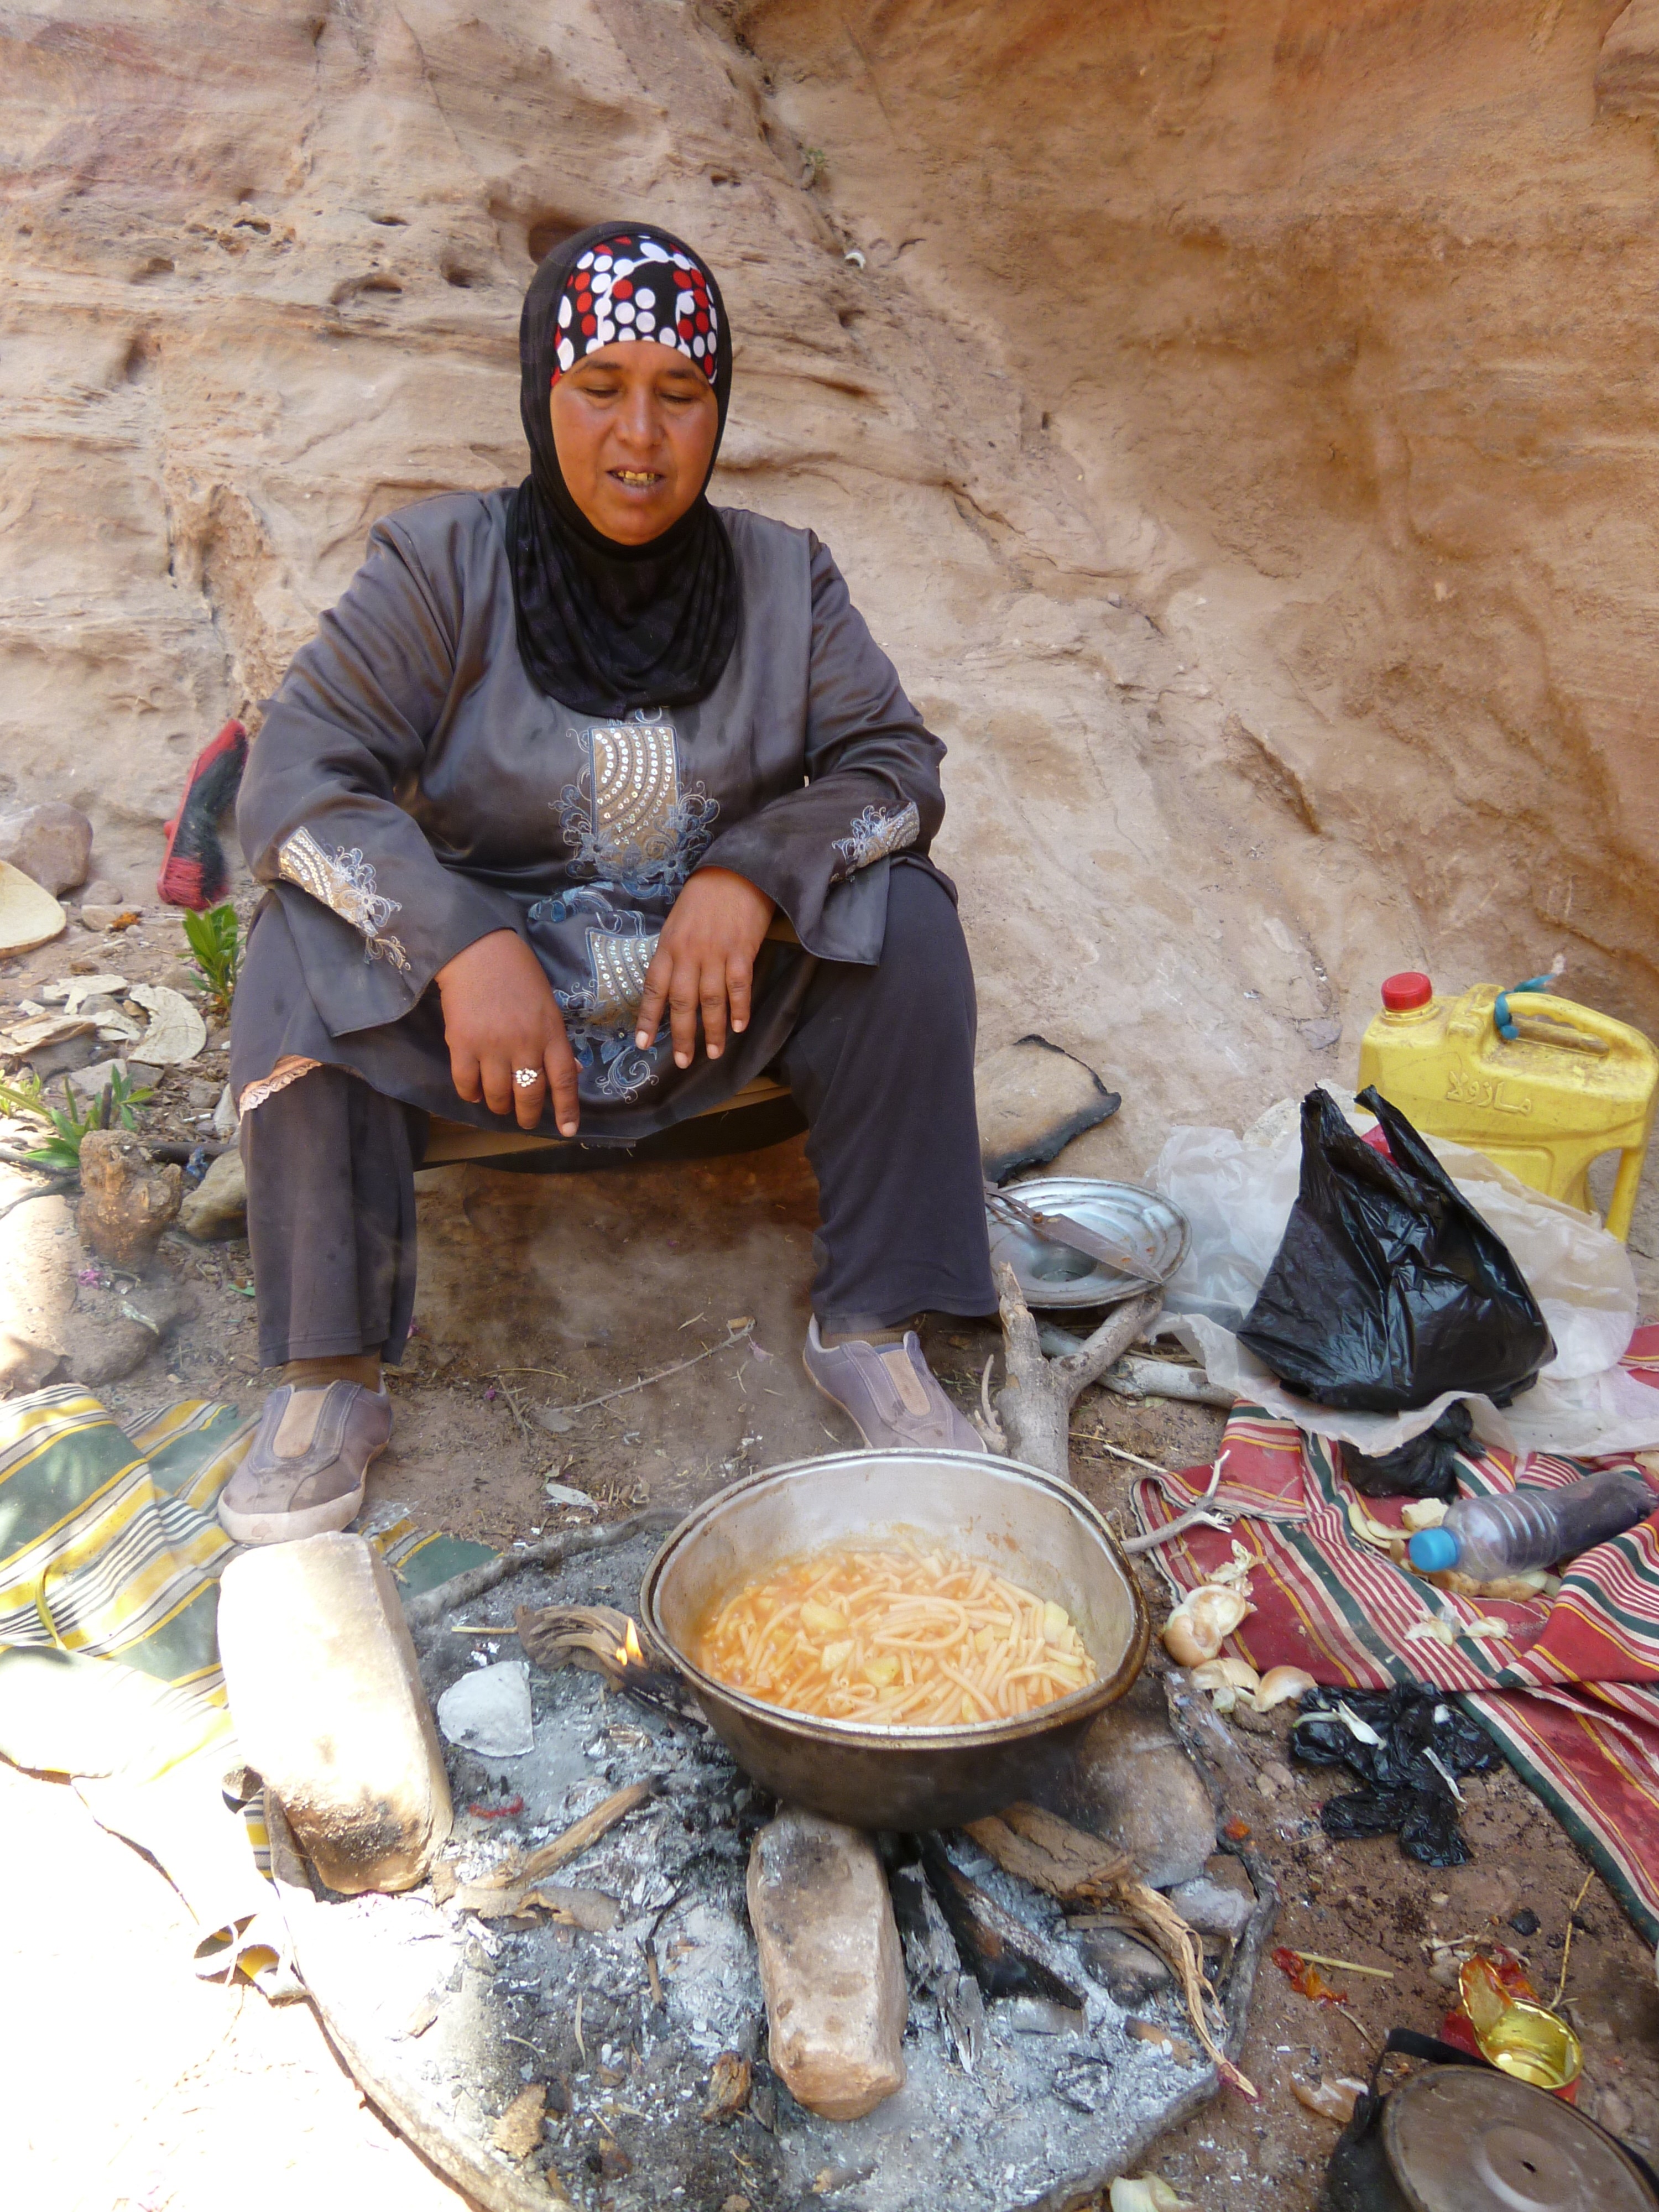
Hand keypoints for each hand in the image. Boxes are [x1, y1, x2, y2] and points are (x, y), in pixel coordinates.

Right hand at [434, 930, 579, 1133]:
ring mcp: (492, 1045)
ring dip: (498, 1105)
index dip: (566, 1110)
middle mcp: (525, 1043)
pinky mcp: (462, 1043)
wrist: (477, 951)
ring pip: (497, 1095)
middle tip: (523, 1120)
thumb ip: (555, 1040)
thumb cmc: (518, 975)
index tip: (567, 1131)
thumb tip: (568, 1071)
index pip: (563, 1081)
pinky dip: (470, 1094)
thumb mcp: (548, 1005)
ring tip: (498, 1102)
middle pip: (529, 1095)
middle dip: (527, 1115)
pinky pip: (466, 1084)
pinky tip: (474, 1091)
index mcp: (551, 1033)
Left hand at [635, 868, 774, 1067]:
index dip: (648, 1018)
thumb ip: (673, 953)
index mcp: (668, 946)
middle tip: (682, 1061)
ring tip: (714, 1053)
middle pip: (682, 1002)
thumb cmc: (705, 896)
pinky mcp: (742, 951)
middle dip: (681, 1035)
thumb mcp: (677, 922)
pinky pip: (739, 987)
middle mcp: (688, 954)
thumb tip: (671, 985)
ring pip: (711, 1000)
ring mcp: (716, 953)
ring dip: (713, 1030)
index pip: (654, 988)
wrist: (738, 870)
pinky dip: (739, 1009)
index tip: (642, 1043)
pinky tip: (739, 1027)